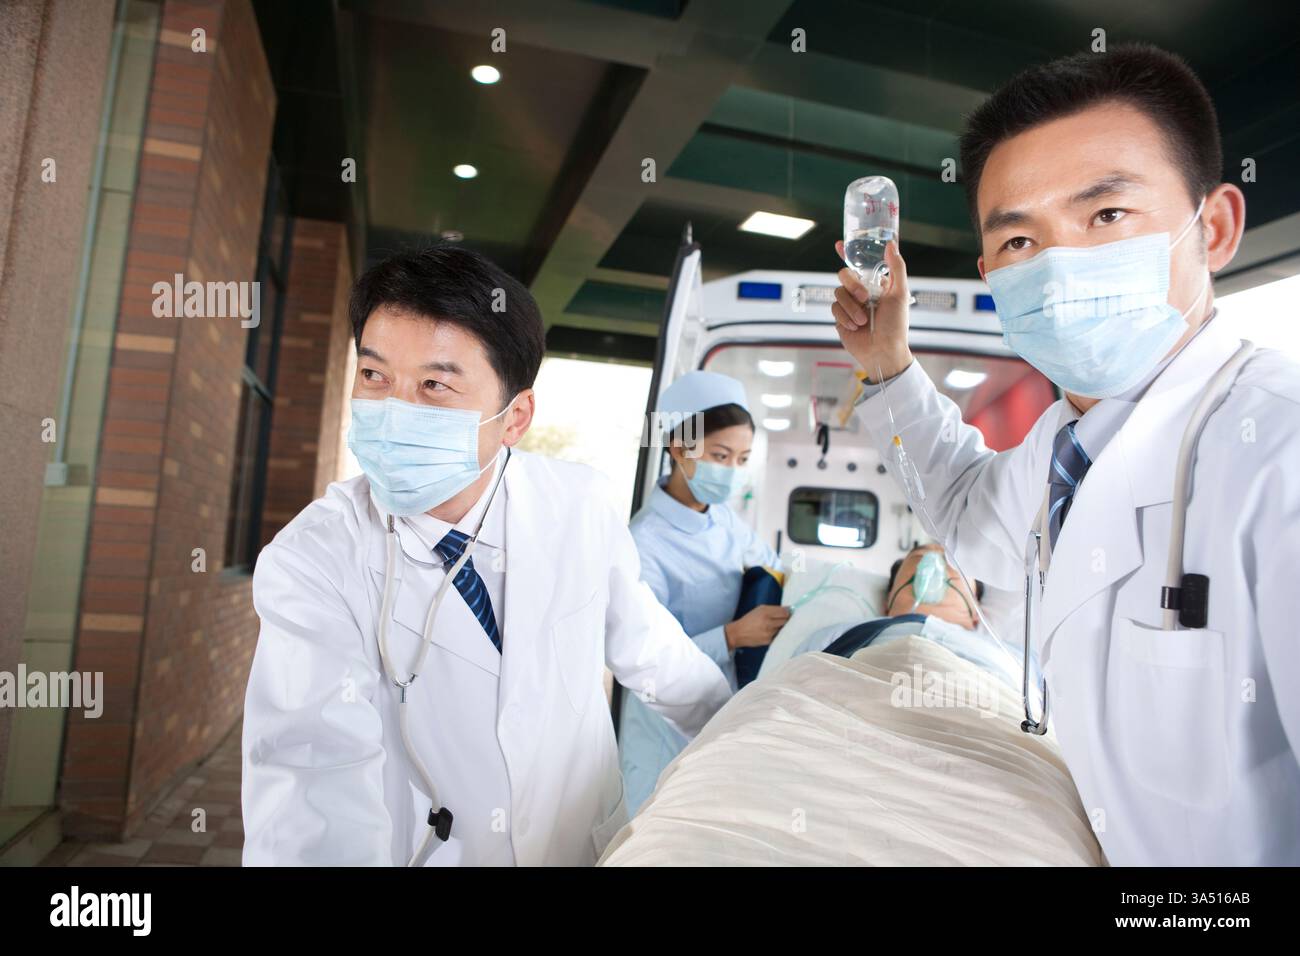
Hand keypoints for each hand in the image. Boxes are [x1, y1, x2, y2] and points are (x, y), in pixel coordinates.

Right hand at [725, 604, 791, 648]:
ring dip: (780, 627)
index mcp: (765, 612)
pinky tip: (769, 632)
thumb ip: (773, 609)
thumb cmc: (749, 619)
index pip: (784, 612)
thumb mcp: (759, 609)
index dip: (788, 612)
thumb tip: (788, 610)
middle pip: (785, 620)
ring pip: (782, 628)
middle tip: (782, 619)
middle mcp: (768, 622)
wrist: (738, 633)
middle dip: (785, 619)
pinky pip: (777, 635)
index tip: (788, 612)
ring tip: (772, 625)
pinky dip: (776, 633)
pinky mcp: (769, 641)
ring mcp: (769, 633)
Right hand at [832, 239, 913, 381]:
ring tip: (863, 321)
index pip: (861, 264)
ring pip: (838, 292)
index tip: (839, 244)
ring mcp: (850, 305)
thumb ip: (896, 267)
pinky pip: (834, 308)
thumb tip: (891, 244)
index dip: (848, 253)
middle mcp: (861, 292)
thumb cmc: (896, 325)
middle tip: (864, 297)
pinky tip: (855, 327)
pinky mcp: (840, 318)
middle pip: (845, 275)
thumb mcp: (900, 294)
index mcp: (876, 284)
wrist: (883, 352)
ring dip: (851, 307)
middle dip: (853, 285)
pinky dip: (845, 317)